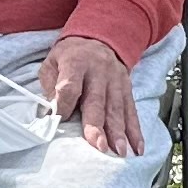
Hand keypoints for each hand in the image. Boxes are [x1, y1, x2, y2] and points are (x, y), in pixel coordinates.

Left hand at [39, 32, 144, 155]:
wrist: (100, 36)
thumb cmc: (71, 55)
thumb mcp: (52, 62)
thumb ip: (51, 85)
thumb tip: (53, 113)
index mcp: (76, 62)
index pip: (70, 87)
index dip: (65, 105)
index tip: (60, 120)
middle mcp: (99, 71)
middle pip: (97, 101)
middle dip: (98, 126)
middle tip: (99, 146)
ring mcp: (116, 80)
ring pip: (117, 108)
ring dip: (119, 132)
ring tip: (120, 151)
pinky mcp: (127, 88)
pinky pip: (131, 110)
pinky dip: (135, 130)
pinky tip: (137, 146)